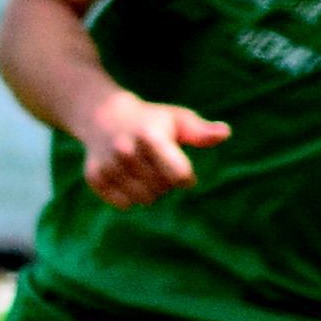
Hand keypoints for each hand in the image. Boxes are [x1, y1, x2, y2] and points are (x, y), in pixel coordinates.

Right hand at [74, 90, 227, 208]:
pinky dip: (129, 197)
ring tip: (143, 171)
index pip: (179, 175)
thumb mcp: (178, 119)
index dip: (186, 177)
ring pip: (143, 199)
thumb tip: (225, 133)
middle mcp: (125, 149)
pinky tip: (127, 178)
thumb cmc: (151, 120)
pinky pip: (123, 204)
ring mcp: (108, 164)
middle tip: (157, 164)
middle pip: (162, 189)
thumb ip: (201, 131)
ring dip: (149, 191)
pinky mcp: (94, 177)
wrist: (103, 116)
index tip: (184, 170)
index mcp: (149, 135)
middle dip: (166, 182)